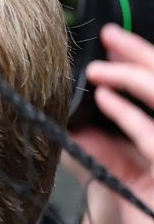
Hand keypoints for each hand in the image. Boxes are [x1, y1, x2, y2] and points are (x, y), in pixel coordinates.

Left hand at [77, 24, 153, 223]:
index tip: (116, 44)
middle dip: (144, 57)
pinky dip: (130, 116)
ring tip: (99, 69)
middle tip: (111, 37)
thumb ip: (110, 154)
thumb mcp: (130, 186)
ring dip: (134, 79)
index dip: (145, 62)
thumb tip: (78, 125)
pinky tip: (106, 102)